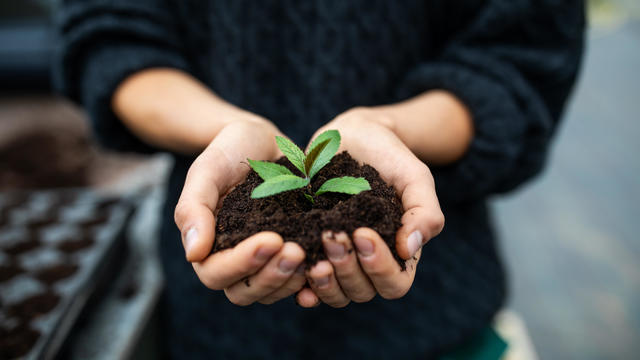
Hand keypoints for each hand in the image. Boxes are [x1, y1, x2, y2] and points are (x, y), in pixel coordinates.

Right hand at [174, 118, 306, 305]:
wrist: (261, 140)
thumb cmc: (229, 151)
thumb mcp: (207, 170)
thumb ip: (193, 209)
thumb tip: (193, 254)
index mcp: (208, 245)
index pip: (216, 273)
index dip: (242, 263)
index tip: (271, 239)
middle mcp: (234, 259)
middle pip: (244, 292)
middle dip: (271, 276)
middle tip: (297, 251)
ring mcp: (263, 261)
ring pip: (271, 291)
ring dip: (291, 280)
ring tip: (313, 256)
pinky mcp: (289, 253)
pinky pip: (296, 281)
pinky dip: (310, 280)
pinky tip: (326, 263)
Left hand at [296, 107, 444, 307]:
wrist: (353, 135)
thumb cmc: (390, 156)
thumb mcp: (415, 177)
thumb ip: (425, 212)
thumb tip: (410, 249)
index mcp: (398, 254)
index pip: (394, 283)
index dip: (379, 267)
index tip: (362, 233)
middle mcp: (367, 264)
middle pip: (361, 291)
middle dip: (346, 268)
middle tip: (331, 235)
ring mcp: (338, 260)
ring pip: (334, 293)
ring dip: (323, 281)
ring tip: (310, 256)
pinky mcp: (311, 250)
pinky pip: (306, 282)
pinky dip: (301, 285)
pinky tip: (293, 268)